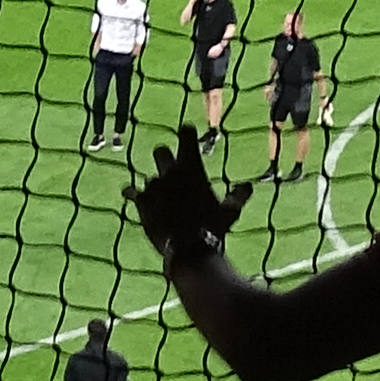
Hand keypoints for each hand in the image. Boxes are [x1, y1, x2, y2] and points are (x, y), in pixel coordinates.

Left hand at [127, 128, 248, 267]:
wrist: (189, 248)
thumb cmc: (214, 227)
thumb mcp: (230, 211)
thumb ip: (238, 195)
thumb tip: (248, 186)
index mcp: (191, 167)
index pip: (186, 134)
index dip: (187, 132)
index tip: (188, 131)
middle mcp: (169, 171)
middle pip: (160, 151)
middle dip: (165, 157)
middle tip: (171, 167)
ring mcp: (153, 186)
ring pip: (149, 176)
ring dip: (156, 184)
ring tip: (163, 197)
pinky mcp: (140, 202)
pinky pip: (131, 191)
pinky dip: (134, 194)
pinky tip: (133, 196)